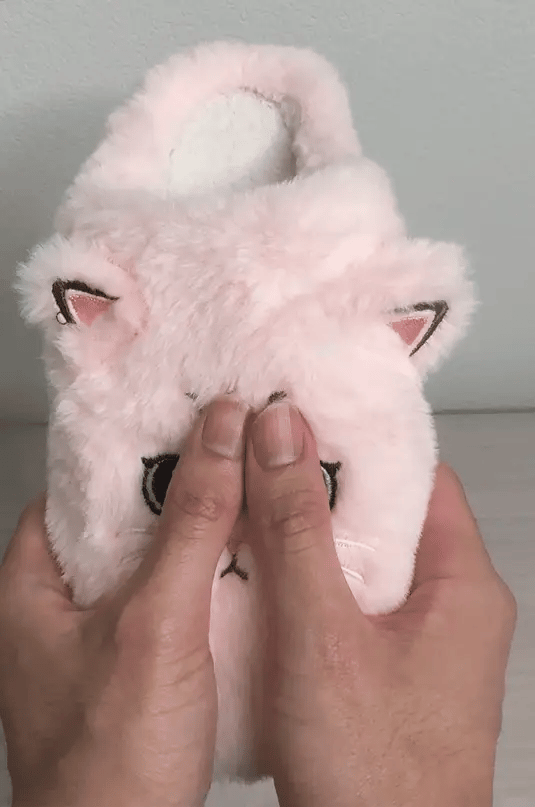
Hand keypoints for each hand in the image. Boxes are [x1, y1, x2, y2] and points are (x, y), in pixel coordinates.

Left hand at [0, 395, 248, 806]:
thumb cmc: (108, 766)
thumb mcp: (155, 621)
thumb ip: (190, 524)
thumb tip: (220, 436)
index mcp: (34, 583)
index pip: (81, 484)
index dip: (134, 446)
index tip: (186, 416)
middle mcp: (62, 605)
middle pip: (124, 517)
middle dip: (179, 485)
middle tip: (231, 450)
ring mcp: (100, 636)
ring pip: (154, 558)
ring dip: (200, 531)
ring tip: (246, 493)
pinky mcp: (137, 664)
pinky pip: (174, 597)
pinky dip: (208, 575)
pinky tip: (246, 564)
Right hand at [246, 401, 516, 806]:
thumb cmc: (377, 779)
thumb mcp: (322, 636)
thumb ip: (299, 530)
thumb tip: (283, 436)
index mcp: (461, 584)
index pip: (417, 476)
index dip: (359, 442)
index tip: (304, 420)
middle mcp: (450, 606)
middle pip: (386, 514)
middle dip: (322, 491)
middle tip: (263, 466)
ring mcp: (421, 641)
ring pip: (363, 560)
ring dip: (310, 539)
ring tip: (254, 514)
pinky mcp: (390, 669)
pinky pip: (350, 602)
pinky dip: (309, 585)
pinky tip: (264, 583)